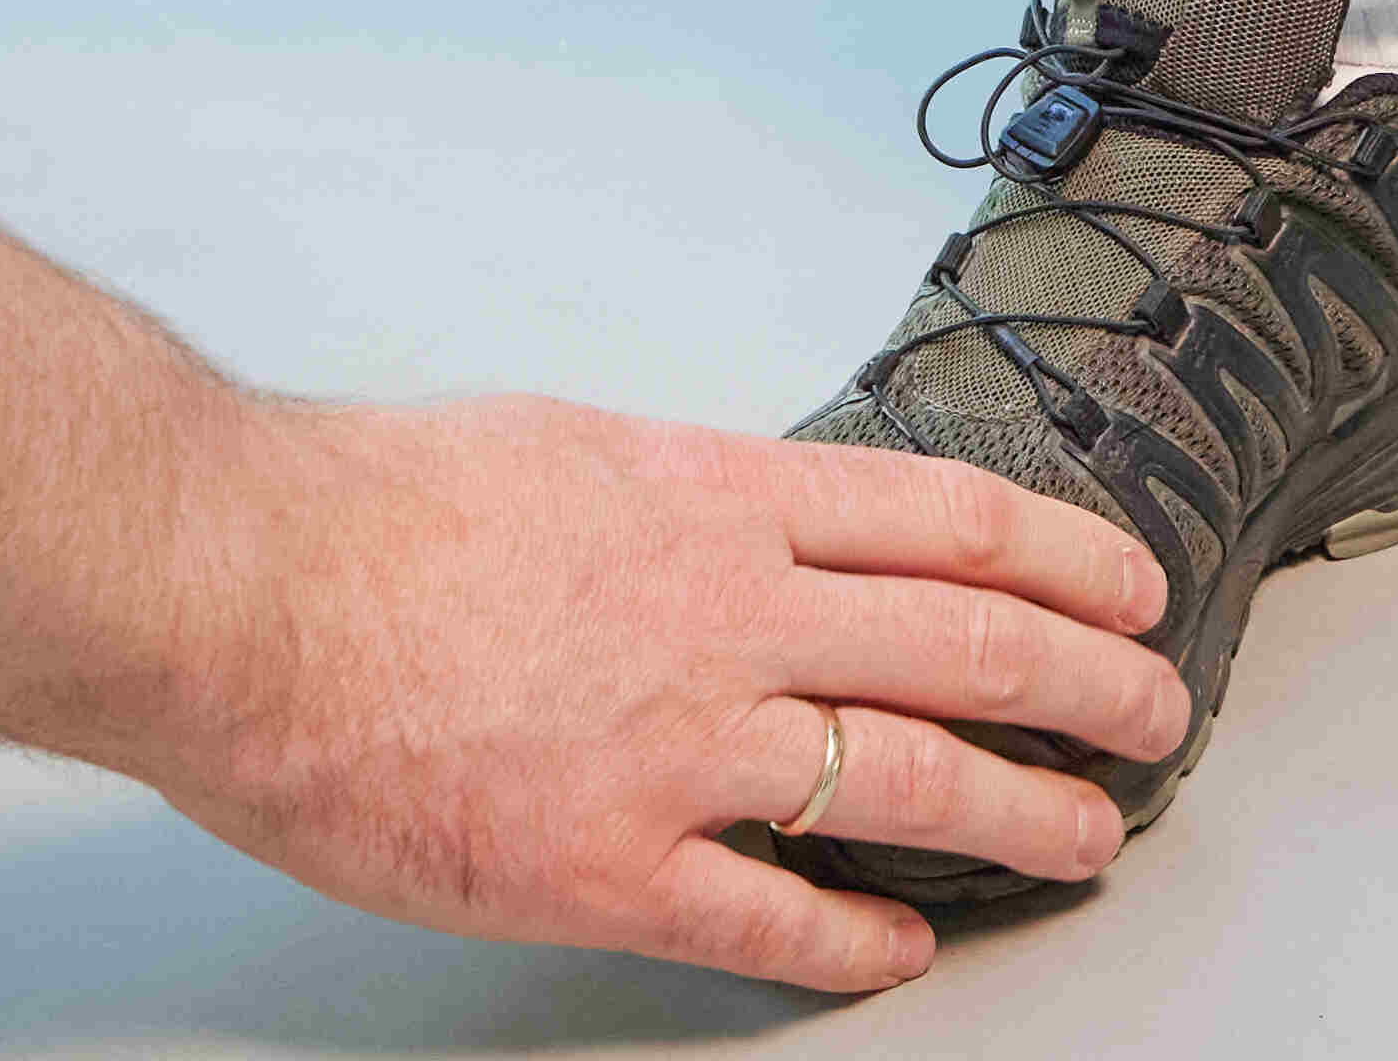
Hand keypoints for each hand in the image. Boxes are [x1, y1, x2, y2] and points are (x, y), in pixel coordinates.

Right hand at [125, 395, 1190, 991]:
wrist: (238, 586)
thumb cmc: (364, 508)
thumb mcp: (566, 448)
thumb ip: (677, 498)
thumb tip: (751, 525)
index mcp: (718, 500)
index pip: (950, 521)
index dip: (1067, 561)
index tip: (1130, 588)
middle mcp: (729, 616)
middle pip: (972, 648)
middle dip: (1095, 688)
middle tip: (1159, 715)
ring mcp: (678, 748)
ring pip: (910, 782)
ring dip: (1025, 813)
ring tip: (1088, 835)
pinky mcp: (605, 865)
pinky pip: (773, 917)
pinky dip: (858, 940)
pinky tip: (903, 949)